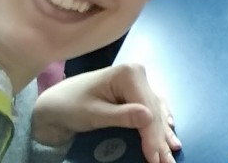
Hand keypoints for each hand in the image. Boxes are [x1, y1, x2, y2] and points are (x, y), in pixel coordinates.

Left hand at [30, 64, 180, 162]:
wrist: (52, 103)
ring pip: (156, 110)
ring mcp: (137, 81)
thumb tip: (150, 117)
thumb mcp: (93, 114)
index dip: (152, 136)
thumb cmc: (68, 106)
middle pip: (154, 111)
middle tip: (168, 162)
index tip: (154, 158)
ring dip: (164, 131)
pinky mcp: (133, 91)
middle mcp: (138, 74)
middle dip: (160, 138)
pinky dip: (160, 119)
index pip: (147, 110)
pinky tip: (170, 126)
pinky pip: (153, 106)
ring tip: (174, 149)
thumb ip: (122, 116)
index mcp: (129, 74)